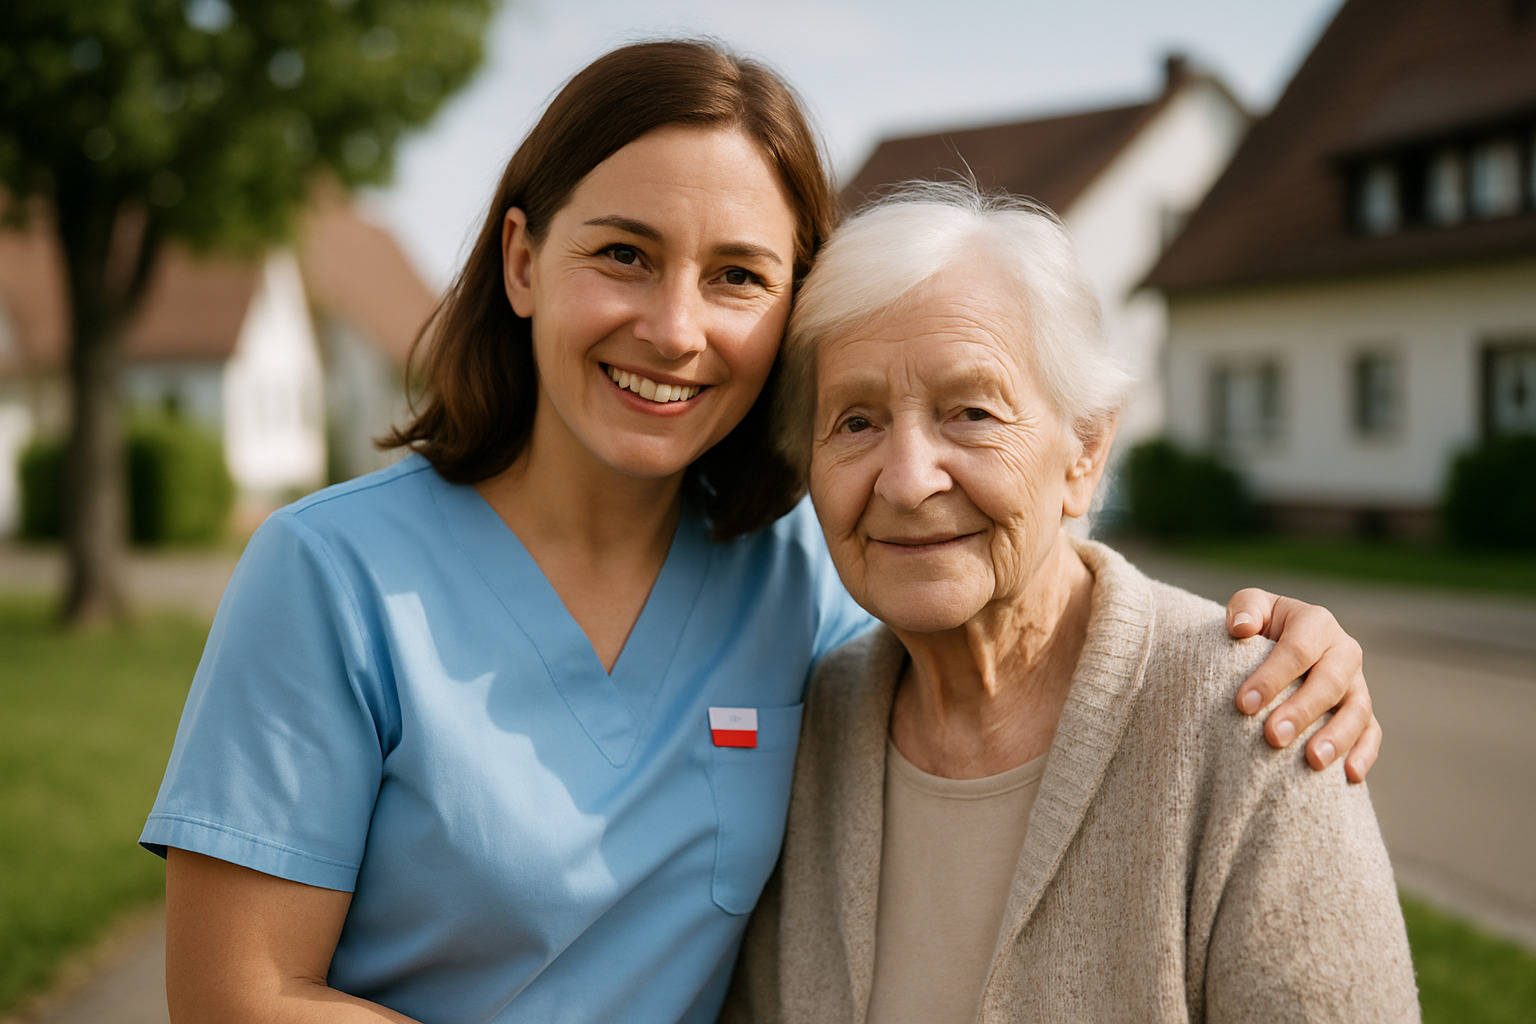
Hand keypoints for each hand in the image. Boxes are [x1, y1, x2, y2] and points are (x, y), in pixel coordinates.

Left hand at [1225, 589, 1380, 782]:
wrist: (1276, 644)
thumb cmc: (1259, 626)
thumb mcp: (1250, 607)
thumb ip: (1245, 608)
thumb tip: (1242, 627)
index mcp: (1316, 622)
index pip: (1296, 650)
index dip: (1271, 677)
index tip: (1242, 705)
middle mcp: (1343, 651)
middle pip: (1329, 683)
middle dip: (1301, 711)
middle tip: (1272, 737)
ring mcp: (1357, 683)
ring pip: (1357, 711)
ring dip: (1337, 737)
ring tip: (1313, 761)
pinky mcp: (1363, 711)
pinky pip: (1372, 733)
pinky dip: (1365, 753)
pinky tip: (1350, 776)